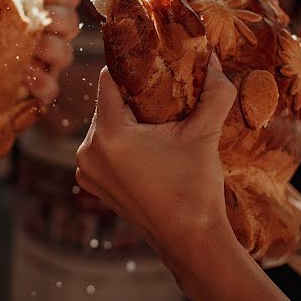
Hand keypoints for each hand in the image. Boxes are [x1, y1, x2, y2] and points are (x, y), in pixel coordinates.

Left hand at [26, 0, 80, 104]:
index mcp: (45, 10)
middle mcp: (52, 35)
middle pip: (71, 24)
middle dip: (59, 19)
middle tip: (40, 17)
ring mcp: (47, 64)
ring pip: (65, 54)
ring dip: (51, 48)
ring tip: (32, 46)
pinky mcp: (38, 91)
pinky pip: (51, 88)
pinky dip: (41, 81)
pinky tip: (24, 73)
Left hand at [75, 56, 236, 259]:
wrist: (191, 242)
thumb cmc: (195, 189)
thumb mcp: (206, 133)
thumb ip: (214, 91)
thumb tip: (212, 57)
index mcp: (108, 134)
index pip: (109, 78)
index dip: (133, 66)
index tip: (155, 62)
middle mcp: (87, 151)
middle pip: (109, 102)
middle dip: (136, 94)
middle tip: (165, 90)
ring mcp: (86, 171)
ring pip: (106, 125)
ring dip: (130, 118)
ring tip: (160, 120)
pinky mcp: (93, 184)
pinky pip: (104, 148)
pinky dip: (123, 142)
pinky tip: (150, 145)